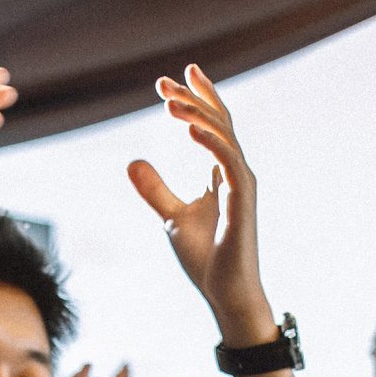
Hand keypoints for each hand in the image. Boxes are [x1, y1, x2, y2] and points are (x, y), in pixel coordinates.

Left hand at [129, 65, 272, 344]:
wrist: (226, 294)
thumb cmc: (208, 259)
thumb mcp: (172, 218)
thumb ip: (155, 189)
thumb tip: (132, 161)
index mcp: (223, 174)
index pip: (213, 126)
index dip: (196, 100)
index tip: (169, 81)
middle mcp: (237, 174)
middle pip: (219, 123)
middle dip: (193, 99)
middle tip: (163, 83)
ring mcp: (243, 187)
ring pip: (225, 137)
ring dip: (199, 116)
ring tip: (170, 103)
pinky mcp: (243, 203)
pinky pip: (230, 164)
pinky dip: (213, 143)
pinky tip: (190, 129)